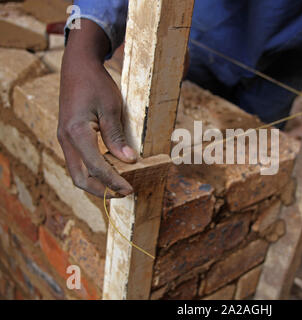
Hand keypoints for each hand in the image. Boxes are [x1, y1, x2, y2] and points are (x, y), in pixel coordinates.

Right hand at [57, 19, 135, 197]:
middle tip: (124, 192)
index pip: (96, 167)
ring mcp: (64, 139)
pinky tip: (109, 170)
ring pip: (77, 171)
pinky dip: (92, 171)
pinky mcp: (68, 137)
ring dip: (96, 182)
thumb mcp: (111, 108)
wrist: (77, 67)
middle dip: (101, 190)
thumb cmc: (96, 84)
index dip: (113, 182)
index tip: (129, 190)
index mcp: (77, 133)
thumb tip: (128, 160)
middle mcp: (66, 140)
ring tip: (118, 185)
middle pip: (80, 177)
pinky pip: (78, 161)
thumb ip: (116, 137)